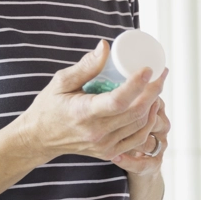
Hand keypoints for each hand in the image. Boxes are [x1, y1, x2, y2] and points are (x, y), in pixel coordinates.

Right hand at [10, 41, 167, 162]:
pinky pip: (137, 139)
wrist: (39, 138)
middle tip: (161, 73)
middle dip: (154, 91)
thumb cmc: (49, 106)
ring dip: (154, 105)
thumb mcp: (61, 82)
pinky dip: (148, 123)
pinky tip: (151, 107)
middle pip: (135, 112)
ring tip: (157, 86)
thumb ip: (85, 66)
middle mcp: (96, 132)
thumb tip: (106, 47)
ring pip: (140, 125)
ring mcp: (104, 145)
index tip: (148, 69)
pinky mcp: (109, 152)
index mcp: (84, 113)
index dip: (137, 84)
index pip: (118, 100)